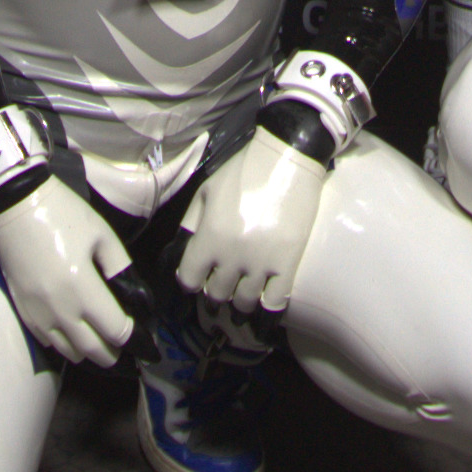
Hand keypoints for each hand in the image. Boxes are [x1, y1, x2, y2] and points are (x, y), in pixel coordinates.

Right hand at [0, 175, 138, 365]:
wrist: (17, 205)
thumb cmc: (65, 215)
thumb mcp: (103, 235)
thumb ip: (122, 269)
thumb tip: (136, 297)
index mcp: (83, 289)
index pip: (115, 330)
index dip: (133, 338)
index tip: (143, 340)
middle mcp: (61, 310)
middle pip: (93, 350)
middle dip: (112, 353)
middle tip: (123, 346)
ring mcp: (39, 315)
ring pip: (69, 352)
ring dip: (88, 350)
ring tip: (98, 337)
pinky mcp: (23, 312)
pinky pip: (47, 342)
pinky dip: (64, 343)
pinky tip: (72, 329)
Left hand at [175, 124, 327, 312]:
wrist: (288, 158)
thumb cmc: (243, 170)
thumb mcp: (206, 191)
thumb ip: (191, 223)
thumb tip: (183, 251)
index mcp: (209, 237)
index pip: (189, 279)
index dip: (190, 281)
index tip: (196, 279)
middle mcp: (232, 256)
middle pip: (216, 294)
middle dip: (214, 293)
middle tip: (220, 289)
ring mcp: (261, 263)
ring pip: (243, 302)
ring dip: (238, 304)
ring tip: (239, 302)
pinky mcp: (288, 264)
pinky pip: (274, 302)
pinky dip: (266, 313)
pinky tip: (262, 313)